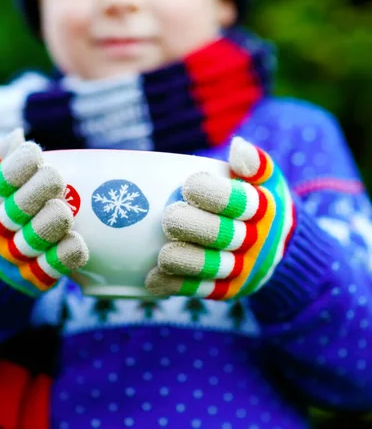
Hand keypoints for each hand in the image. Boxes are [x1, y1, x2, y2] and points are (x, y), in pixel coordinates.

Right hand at [0, 129, 87, 297]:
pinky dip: (67, 253)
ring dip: (52, 223)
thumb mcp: (4, 184)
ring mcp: (17, 254)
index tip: (36, 155)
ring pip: (35, 238)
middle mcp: (0, 228)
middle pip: (17, 209)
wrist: (2, 260)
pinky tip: (76, 242)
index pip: (0, 182)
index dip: (18, 167)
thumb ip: (9, 158)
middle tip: (56, 179)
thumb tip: (17, 134)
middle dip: (39, 190)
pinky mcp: (37, 276)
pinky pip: (53, 266)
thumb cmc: (11, 208)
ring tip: (65, 212)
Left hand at [146, 137, 295, 299]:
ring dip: (185, 261)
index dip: (214, 194)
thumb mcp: (265, 180)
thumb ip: (253, 162)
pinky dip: (177, 286)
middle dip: (194, 227)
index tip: (189, 185)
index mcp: (265, 209)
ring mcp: (244, 268)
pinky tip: (154, 280)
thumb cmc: (260, 202)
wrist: (281, 247)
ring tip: (164, 254)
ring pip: (213, 267)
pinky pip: (202, 290)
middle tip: (169, 217)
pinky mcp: (230, 290)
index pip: (242, 202)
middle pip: (224, 236)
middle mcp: (258, 242)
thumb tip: (238, 147)